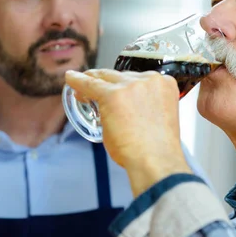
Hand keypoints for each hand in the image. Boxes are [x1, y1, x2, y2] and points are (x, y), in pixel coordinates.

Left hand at [65, 69, 191, 195]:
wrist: (155, 159)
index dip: (123, 84)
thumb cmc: (157, 149)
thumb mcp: (158, 118)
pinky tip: (70, 79)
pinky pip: (90, 84)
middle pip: (121, 76)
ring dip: (93, 82)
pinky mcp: (112, 94)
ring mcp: (130, 85)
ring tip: (81, 90)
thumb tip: (125, 112)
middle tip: (95, 90)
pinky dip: (78, 81)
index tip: (117, 90)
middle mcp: (149, 80)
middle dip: (107, 83)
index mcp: (165, 84)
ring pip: (106, 78)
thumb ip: (145, 108)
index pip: (139, 79)